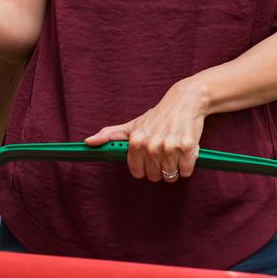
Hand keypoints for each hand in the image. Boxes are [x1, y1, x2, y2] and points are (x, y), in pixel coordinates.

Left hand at [84, 79, 208, 181]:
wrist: (185, 101)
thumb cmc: (158, 116)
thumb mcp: (133, 125)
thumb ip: (109, 135)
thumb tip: (89, 142)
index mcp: (136, 142)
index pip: (138, 173)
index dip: (145, 167)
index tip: (150, 158)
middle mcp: (151, 146)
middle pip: (154, 176)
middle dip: (160, 168)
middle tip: (164, 151)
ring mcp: (170, 147)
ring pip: (170, 175)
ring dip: (175, 166)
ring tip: (174, 149)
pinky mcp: (188, 148)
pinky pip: (186, 171)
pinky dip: (187, 164)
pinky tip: (185, 150)